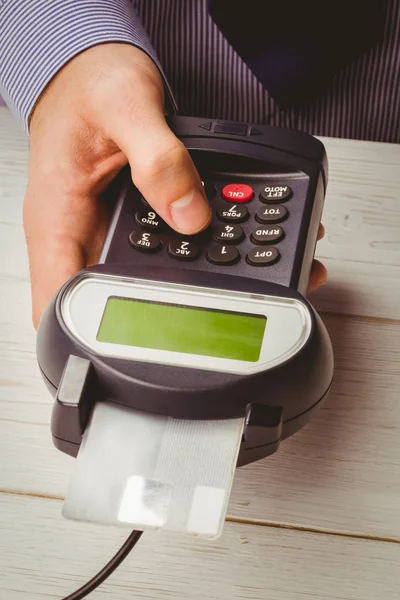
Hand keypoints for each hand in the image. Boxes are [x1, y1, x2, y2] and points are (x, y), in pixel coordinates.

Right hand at [24, 43, 325, 328]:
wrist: (94, 73)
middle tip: (216, 314)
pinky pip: (166, 251)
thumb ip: (157, 158)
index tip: (127, 354)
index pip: (58, 299)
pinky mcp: (133, 225)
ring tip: (243, 283)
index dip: (83, 338)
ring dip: (190, 285)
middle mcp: (82, 236)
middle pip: (113, 300)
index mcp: (59, 219)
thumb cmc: (89, 85)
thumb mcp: (124, 106)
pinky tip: (232, 252)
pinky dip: (200, 255)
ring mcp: (108, 235)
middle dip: (163, 315)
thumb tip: (189, 214)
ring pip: (146, 278)